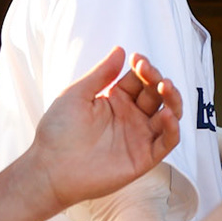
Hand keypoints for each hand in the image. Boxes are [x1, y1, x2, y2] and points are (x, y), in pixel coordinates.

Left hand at [25, 48, 181, 211]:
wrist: (49, 170)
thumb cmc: (57, 133)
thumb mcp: (75, 95)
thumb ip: (100, 74)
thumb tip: (120, 50)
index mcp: (116, 101)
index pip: (140, 80)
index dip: (143, 69)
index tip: (137, 59)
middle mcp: (131, 117)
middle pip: (157, 94)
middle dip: (157, 80)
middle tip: (149, 72)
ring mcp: (140, 137)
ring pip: (169, 115)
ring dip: (172, 99)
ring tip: (166, 86)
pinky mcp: (144, 157)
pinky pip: (167, 141)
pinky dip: (172, 128)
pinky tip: (168, 114)